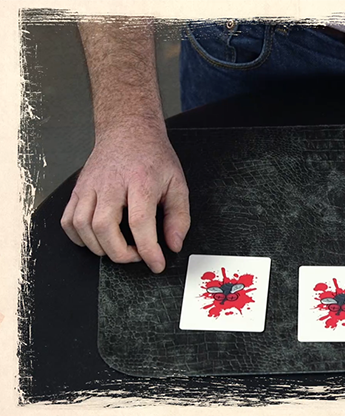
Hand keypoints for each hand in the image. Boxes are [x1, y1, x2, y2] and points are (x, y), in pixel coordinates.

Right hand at [61, 122, 189, 272]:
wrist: (128, 130)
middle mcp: (111, 184)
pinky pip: (68, 220)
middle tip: (137, 255)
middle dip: (120, 253)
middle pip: (104, 227)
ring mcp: (90, 186)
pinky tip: (97, 239)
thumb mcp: (177, 184)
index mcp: (140, 181)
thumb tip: (174, 244)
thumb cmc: (152, 157)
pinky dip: (79, 237)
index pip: (140, 222)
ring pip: (82, 225)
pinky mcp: (78, 189)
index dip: (148, 249)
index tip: (156, 263)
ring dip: (100, 247)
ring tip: (120, 248)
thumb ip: (179, 216)